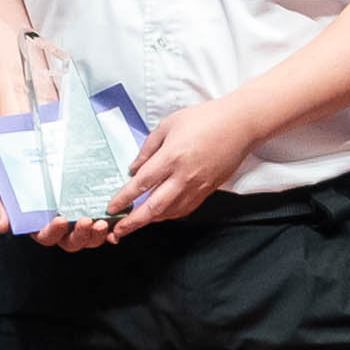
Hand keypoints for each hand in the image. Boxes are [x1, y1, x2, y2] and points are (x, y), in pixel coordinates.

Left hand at [93, 82, 276, 240]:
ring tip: (134, 225)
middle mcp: (183, 177)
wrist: (238, 126)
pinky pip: (185, 209)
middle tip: (117, 231)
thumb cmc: (203, 119)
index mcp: (171, 158)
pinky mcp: (208, 190)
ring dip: (150, 221)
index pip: (142, 184)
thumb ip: (148, 148)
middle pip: (154, 207)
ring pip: (170, 212)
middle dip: (133, 222)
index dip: (124, 198)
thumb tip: (134, 167)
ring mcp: (197, 187)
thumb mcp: (168, 125)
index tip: (110, 208)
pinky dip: (169, 215)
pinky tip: (160, 215)